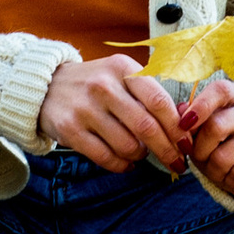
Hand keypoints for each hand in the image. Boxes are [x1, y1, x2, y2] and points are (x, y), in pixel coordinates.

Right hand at [39, 54, 183, 173]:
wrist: (46, 86)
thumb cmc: (95, 84)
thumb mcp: (121, 76)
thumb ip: (150, 95)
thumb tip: (185, 124)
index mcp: (122, 68)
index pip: (158, 100)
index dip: (177, 126)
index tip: (187, 143)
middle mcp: (103, 86)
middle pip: (146, 127)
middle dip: (167, 149)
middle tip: (176, 162)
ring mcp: (85, 109)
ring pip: (128, 145)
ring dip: (141, 156)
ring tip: (140, 153)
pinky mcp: (70, 130)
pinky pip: (106, 157)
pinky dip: (122, 165)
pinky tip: (126, 162)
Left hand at [177, 74, 233, 205]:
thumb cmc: (223, 148)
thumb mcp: (202, 134)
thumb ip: (190, 121)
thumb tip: (181, 110)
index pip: (220, 90)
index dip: (200, 106)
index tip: (184, 125)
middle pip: (216, 126)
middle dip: (199, 150)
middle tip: (201, 158)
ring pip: (224, 156)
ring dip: (214, 171)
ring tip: (221, 170)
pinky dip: (230, 181)